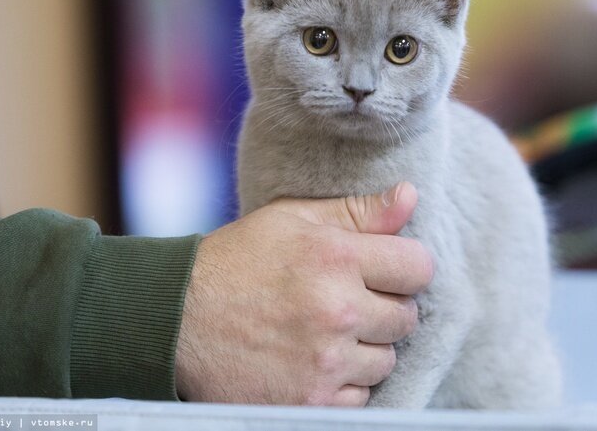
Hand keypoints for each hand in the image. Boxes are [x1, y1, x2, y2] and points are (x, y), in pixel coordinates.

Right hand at [174, 182, 432, 405]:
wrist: (178, 320)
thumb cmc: (236, 261)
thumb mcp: (292, 219)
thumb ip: (356, 211)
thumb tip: (409, 196)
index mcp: (335, 257)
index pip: (418, 266)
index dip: (405, 266)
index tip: (384, 270)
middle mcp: (337, 310)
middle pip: (407, 317)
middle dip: (384, 307)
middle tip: (346, 300)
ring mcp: (325, 361)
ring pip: (386, 359)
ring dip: (366, 347)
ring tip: (326, 331)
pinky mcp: (312, 401)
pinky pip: (361, 394)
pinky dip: (344, 381)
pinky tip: (314, 359)